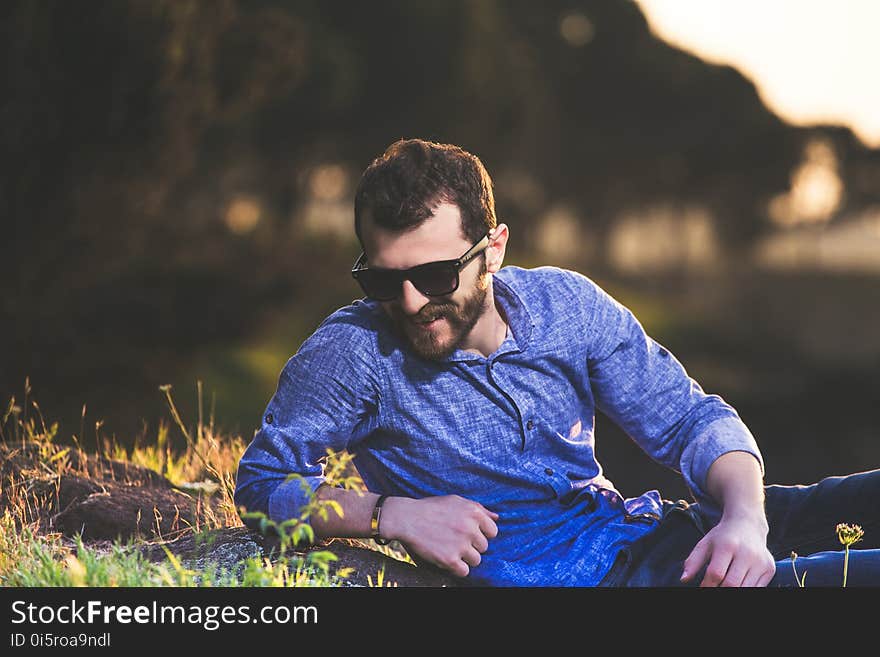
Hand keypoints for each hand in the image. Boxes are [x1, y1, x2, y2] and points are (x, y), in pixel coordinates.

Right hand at [380, 495, 498, 577]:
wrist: (406, 518)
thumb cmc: (431, 508)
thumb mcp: (456, 501)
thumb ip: (479, 509)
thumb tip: (497, 518)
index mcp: (474, 512)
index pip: (493, 532)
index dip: (481, 534)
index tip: (469, 534)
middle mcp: (470, 528)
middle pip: (484, 547)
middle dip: (472, 546)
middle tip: (455, 540)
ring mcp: (460, 544)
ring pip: (476, 560)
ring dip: (465, 558)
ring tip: (450, 549)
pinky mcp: (449, 559)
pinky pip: (464, 571)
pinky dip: (457, 568)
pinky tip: (447, 559)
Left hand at [681, 515, 775, 586]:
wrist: (748, 524)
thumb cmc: (722, 537)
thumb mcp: (705, 544)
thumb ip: (693, 561)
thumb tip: (684, 579)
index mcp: (727, 545)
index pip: (716, 573)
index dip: (707, 585)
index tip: (702, 588)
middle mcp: (747, 553)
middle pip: (731, 584)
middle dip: (720, 591)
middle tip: (713, 588)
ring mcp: (760, 562)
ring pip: (745, 589)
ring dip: (732, 592)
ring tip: (723, 586)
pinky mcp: (770, 569)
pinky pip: (758, 589)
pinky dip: (745, 591)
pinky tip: (737, 585)